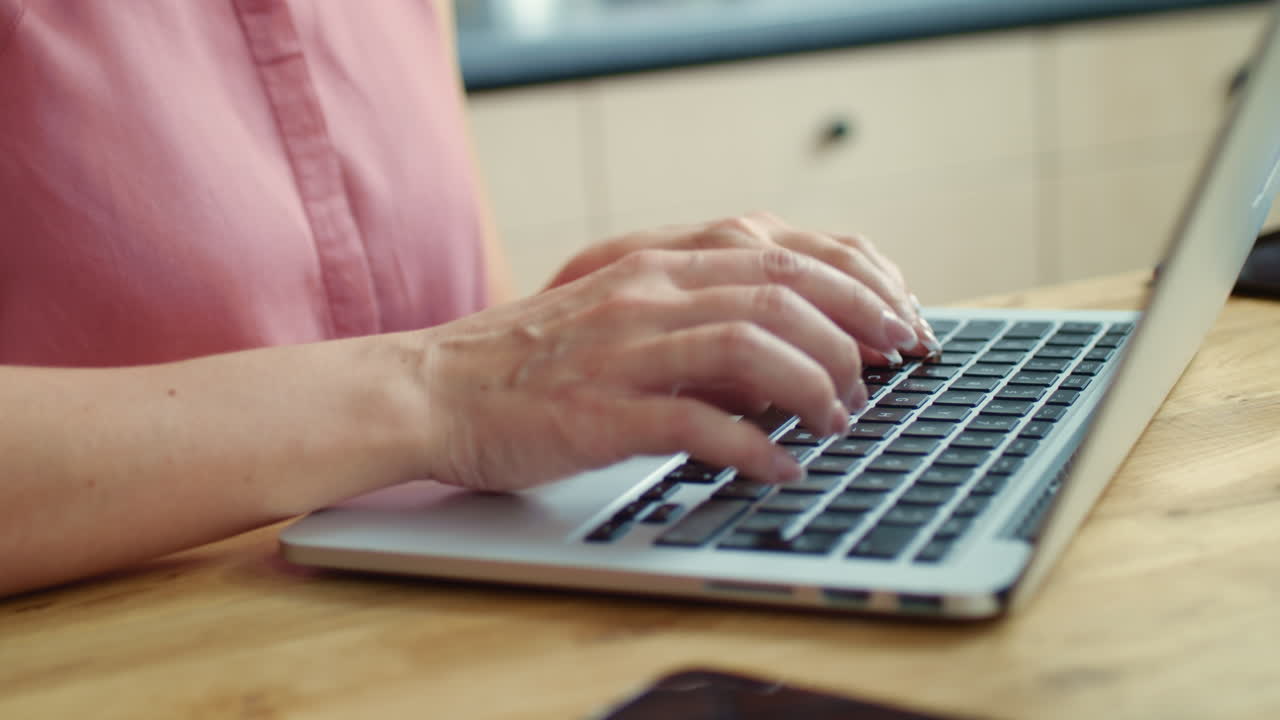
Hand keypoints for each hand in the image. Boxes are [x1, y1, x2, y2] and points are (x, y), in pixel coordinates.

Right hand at [415, 233, 922, 491]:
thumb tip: (790, 352)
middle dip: (858, 326)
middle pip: (784, 287)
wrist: (433, 390)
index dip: (856, 278)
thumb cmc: (530, 361)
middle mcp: (648, 291)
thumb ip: (699, 321)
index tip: (898, 314)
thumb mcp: (621, 314)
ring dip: (816, 382)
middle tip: (897, 365)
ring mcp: (624, 348)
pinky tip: (783, 470)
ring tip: (845, 419)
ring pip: (752, 343)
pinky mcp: (601, 411)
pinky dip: (754, 447)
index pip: (782, 248)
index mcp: (656, 262)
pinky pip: (697, 423)